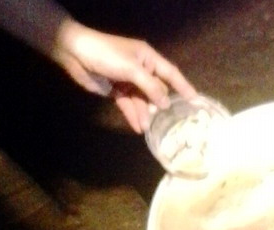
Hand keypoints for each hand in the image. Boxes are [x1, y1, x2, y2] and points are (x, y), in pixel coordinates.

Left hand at [54, 22, 196, 131]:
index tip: (195, 101)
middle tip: (168, 123)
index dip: (184, 87)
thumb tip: (165, 104)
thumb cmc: (107, 55)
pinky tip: (138, 128)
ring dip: (145, 114)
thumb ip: (150, 87)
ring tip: (147, 129)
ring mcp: (129, 81)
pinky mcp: (117, 91)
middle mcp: (142, 69)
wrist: (77, 54)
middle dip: (160, 106)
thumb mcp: (132, 69)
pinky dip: (133, 116)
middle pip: (157, 90)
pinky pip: (129, 106)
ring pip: (142, 101)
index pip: (171, 74)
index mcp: (148, 58)